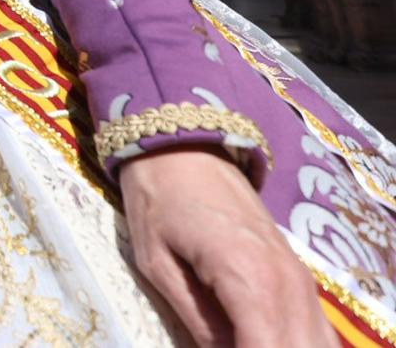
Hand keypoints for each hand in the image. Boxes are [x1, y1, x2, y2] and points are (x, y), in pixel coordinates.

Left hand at [119, 146, 332, 346]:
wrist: (183, 147)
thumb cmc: (158, 201)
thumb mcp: (158, 265)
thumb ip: (197, 321)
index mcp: (249, 278)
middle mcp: (288, 283)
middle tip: (221, 345)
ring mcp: (299, 279)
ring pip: (316, 345)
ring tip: (238, 340)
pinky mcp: (298, 278)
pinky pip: (314, 330)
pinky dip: (294, 343)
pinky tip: (262, 340)